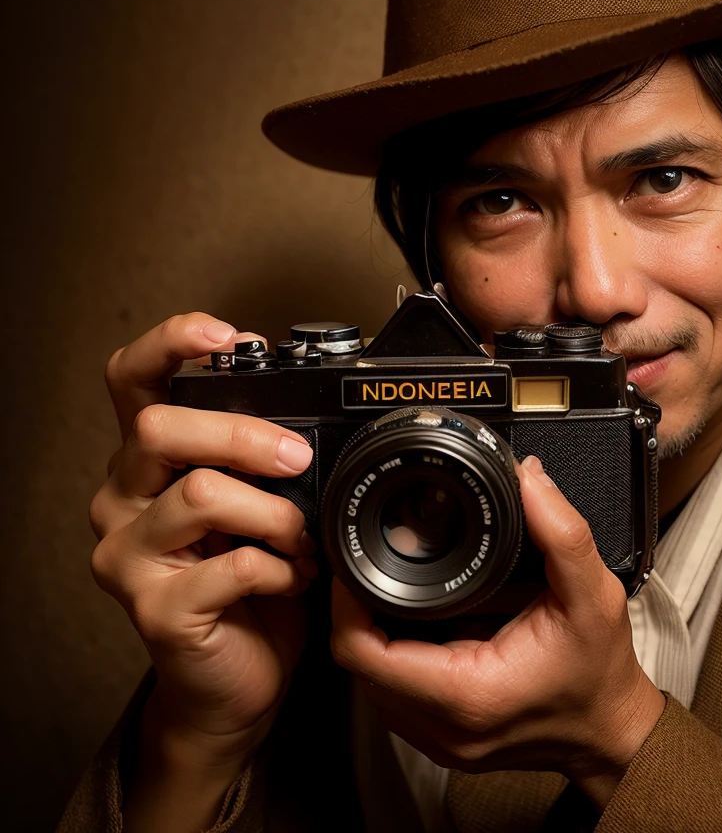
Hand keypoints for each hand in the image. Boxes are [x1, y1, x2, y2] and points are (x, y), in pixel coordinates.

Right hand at [90, 313, 317, 830]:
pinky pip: (231, 565)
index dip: (170, 343)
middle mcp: (122, 499)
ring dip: (274, 511)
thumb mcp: (256, 501)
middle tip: (296, 458)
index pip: (131, 379)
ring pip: (199, 493)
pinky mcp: (155, 611)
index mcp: (149, 461)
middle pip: (160, 427)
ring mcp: (129, 556)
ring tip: (300, 535)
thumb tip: (307, 410)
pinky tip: (293, 578)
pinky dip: (280, 566)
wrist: (240, 679)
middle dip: (243, 433)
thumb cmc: (252, 580)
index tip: (227, 335)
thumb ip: (261, 455)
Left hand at [330, 455, 664, 810]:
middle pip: (358, 667)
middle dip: (354, 611)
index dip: (346, 602)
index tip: (354, 562)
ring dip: (372, 636)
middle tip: (368, 564)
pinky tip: (412, 625)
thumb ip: (562, 532)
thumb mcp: (595, 593)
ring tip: (387, 587)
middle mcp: (444, 727)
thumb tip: (527, 479)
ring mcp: (439, 741)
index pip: (363, 653)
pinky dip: (393, 658)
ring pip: (371, 685)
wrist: (613, 731)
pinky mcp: (443, 740)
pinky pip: (394, 697)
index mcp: (468, 692)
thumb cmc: (601, 672)